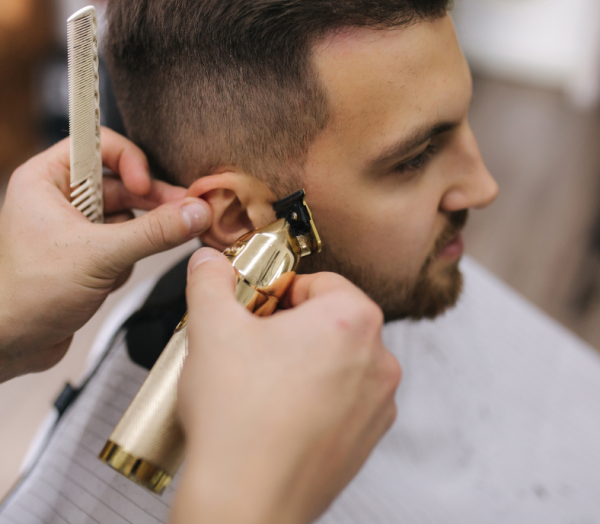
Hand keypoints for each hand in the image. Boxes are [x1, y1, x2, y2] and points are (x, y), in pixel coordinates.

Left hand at [0, 128, 211, 381]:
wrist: (11, 343)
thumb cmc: (28, 294)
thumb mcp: (100, 256)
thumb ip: (154, 232)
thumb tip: (196, 212)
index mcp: (47, 180)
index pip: (98, 144)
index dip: (129, 160)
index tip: (146, 185)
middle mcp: (61, 197)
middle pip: (122, 182)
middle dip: (151, 202)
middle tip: (187, 213)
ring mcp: (76, 226)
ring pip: (128, 215)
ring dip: (138, 237)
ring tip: (131, 259)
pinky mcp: (88, 252)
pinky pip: (125, 241)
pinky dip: (128, 259)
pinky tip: (111, 279)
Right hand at [173, 248, 400, 523]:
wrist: (246, 504)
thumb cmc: (238, 419)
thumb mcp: (211, 327)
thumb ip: (210, 280)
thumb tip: (208, 261)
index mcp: (352, 319)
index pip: (317, 281)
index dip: (279, 292)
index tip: (256, 311)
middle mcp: (378, 358)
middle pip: (330, 319)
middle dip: (290, 325)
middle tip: (252, 345)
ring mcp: (378, 402)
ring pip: (337, 358)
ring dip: (304, 360)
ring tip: (261, 382)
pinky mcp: (367, 437)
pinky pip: (343, 397)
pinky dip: (316, 396)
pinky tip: (278, 413)